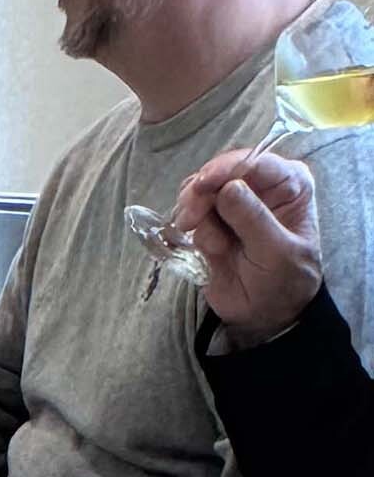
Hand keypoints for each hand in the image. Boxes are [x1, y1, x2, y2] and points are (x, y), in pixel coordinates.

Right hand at [167, 150, 319, 344]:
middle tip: (189, 221)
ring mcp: (233, 204)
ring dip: (196, 216)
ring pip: (200, 191)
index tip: (202, 185)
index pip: (253, 161)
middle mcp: (260, 186)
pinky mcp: (212, 222)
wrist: (268, 315)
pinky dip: (192, 230)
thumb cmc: (284, 281)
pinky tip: (208, 250)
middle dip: (201, 194)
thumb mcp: (275, 252)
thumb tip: (228, 189)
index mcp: (287, 183)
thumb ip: (254, 219)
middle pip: (220, 172)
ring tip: (210, 245)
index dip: (225, 169)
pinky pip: (191, 214)